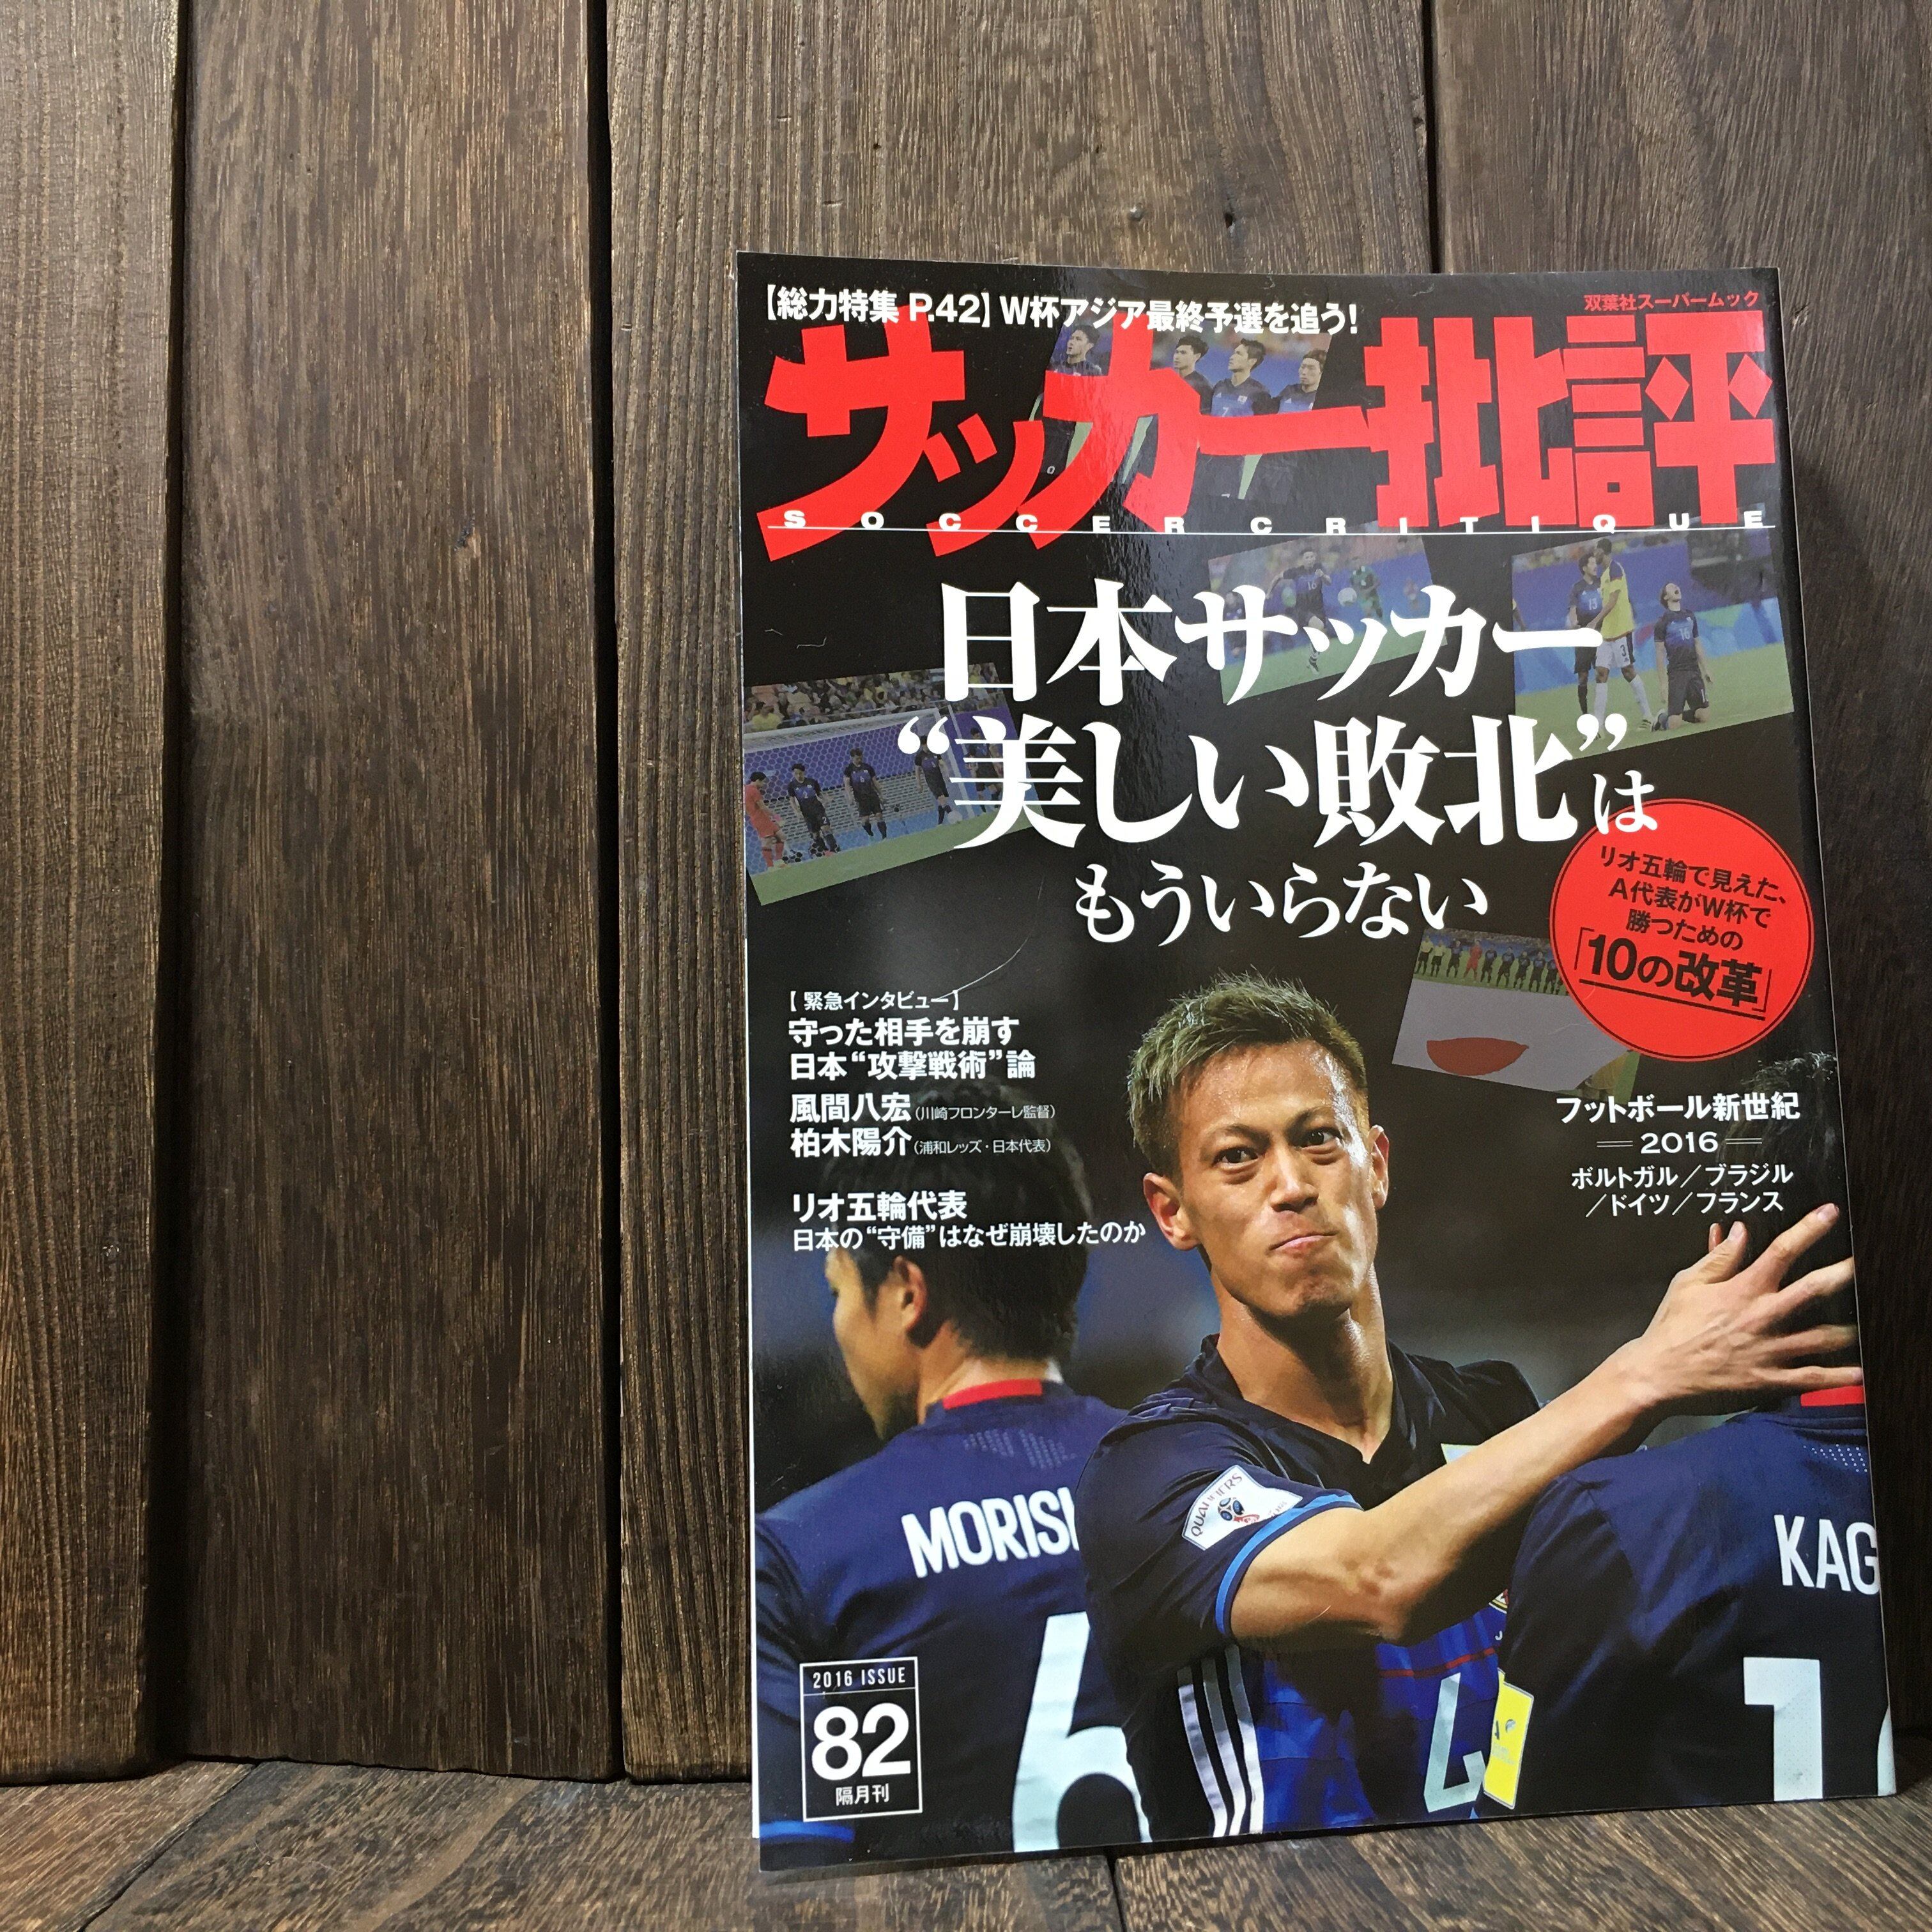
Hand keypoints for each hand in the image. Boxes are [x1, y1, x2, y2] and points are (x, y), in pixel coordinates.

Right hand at [1613, 1204, 1857, 1414]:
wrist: (1659, 1374)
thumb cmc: (1672, 1326)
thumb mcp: (1688, 1283)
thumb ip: (1718, 1258)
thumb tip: (1739, 1230)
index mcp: (1743, 1289)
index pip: (1781, 1251)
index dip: (1808, 1229)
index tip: (1831, 1212)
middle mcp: (1763, 1316)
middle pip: (1814, 1289)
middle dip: (1845, 1272)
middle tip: (1870, 1261)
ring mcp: (1770, 1350)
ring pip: (1824, 1337)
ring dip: (1852, 1329)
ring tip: (1877, 1320)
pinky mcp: (1770, 1379)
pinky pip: (1813, 1378)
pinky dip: (1841, 1376)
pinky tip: (1863, 1372)